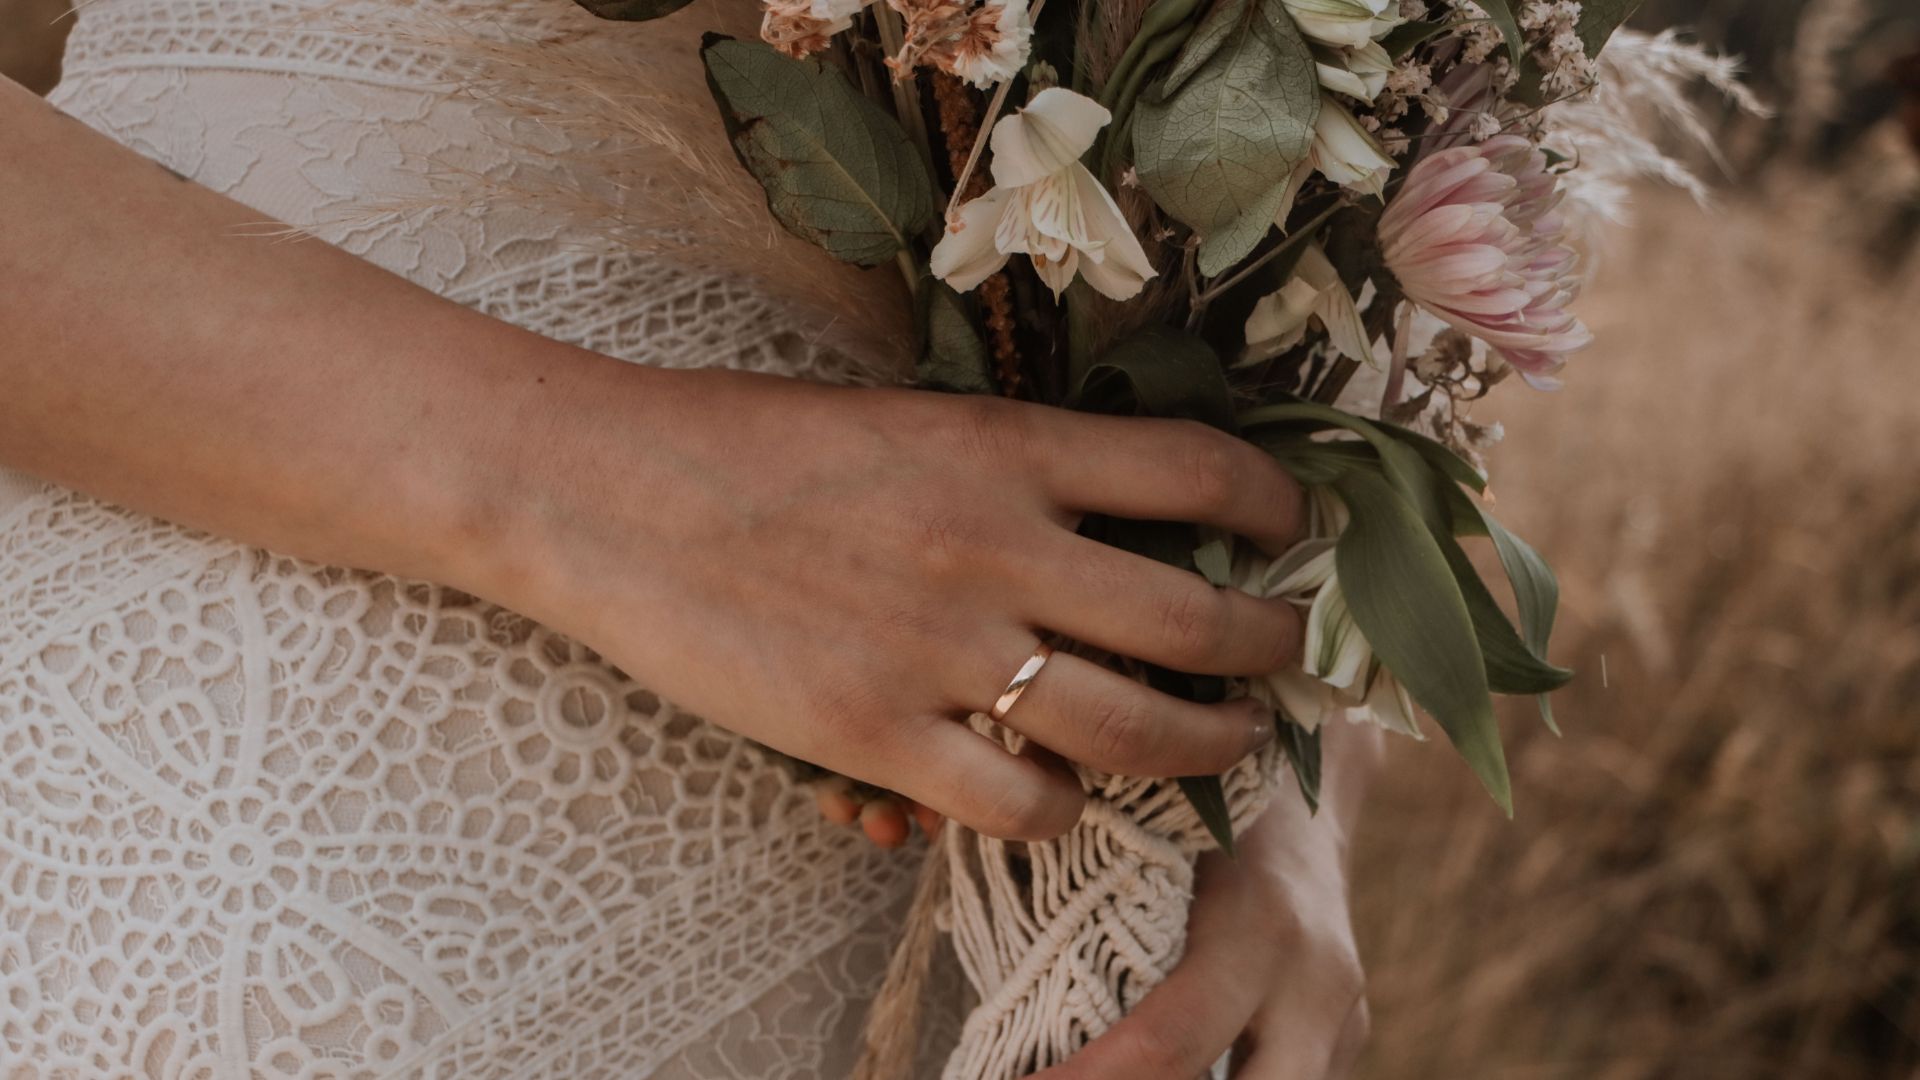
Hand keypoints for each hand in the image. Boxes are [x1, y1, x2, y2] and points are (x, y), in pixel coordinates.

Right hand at [477, 366, 1306, 841]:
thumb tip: (1110, 521)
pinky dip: (1066, 810)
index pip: (1197, 468)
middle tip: (1285, 660)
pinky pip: (1027, 802)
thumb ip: (1009, 471)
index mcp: (1006, 447)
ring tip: (1227, 742)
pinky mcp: (880, 737)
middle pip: (1200, 617)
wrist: (606, 492)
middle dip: (1272, 648)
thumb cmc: (745, 444)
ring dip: (1209, 744)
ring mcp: (944, 650)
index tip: (1293, 526)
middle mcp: (999, 546)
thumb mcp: (901, 420)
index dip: (1274, 502)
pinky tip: (1062, 797)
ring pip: (1138, 727)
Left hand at [1035, 723, 1384, 1079]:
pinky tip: (1147, 1073)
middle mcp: (1311, 986)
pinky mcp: (1346, 1041)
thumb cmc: (1207, 802)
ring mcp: (1341, 1022)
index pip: (1165, 1046)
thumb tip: (1008, 980)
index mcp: (1256, 927)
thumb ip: (1100, 905)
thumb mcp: (1159, 832)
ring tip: (1097, 1073)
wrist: (1310, 792)